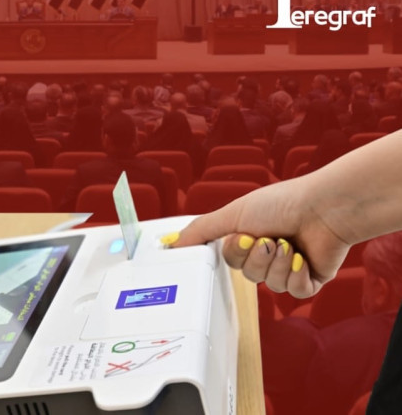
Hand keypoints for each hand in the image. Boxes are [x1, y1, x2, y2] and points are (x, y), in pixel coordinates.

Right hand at [164, 178, 352, 297]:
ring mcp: (290, 268)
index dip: (235, 253)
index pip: (230, 260)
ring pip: (271, 285)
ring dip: (278, 264)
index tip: (242, 238)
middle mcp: (268, 253)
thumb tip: (171, 244)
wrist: (325, 209)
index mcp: (250, 237)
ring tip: (289, 245)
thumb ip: (200, 231)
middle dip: (258, 258)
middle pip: (248, 275)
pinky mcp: (311, 281)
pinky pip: (294, 293)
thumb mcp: (233, 214)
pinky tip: (303, 259)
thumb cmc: (282, 203)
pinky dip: (297, 275)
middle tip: (269, 239)